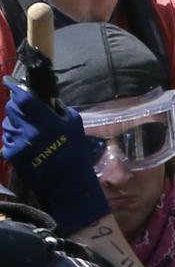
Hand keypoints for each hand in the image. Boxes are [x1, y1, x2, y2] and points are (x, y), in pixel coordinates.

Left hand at [2, 77, 108, 231]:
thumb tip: (45, 98)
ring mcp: (18, 142)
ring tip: (27, 131)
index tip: (9, 82)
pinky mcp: (11, 154)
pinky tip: (26, 146)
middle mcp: (29, 129)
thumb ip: (59, 108)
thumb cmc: (75, 153)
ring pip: (7, 123)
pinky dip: (13, 140)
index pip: (22, 97)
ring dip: (14, 123)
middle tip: (23, 109)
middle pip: (11, 108)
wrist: (68, 184)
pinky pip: (6, 140)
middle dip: (15, 105)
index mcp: (46, 120)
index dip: (13, 86)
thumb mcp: (75, 125)